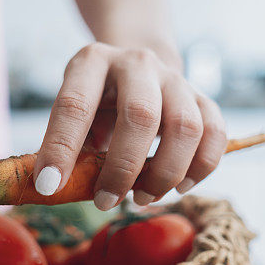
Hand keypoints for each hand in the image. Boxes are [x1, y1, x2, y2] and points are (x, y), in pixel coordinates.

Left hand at [34, 42, 226, 210]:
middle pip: (141, 115)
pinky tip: (179, 187)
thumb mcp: (75, 115)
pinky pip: (215, 134)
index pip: (74, 104)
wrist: (138, 69)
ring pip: (186, 128)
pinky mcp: (203, 98)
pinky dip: (201, 168)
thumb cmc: (98, 104)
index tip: (49, 186)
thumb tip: (53, 191)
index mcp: (92, 62)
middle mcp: (136, 63)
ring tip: (142, 198)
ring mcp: (175, 78)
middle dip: (123, 169)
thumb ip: (67, 147)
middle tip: (105, 202)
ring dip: (165, 174)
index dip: (60, 148)